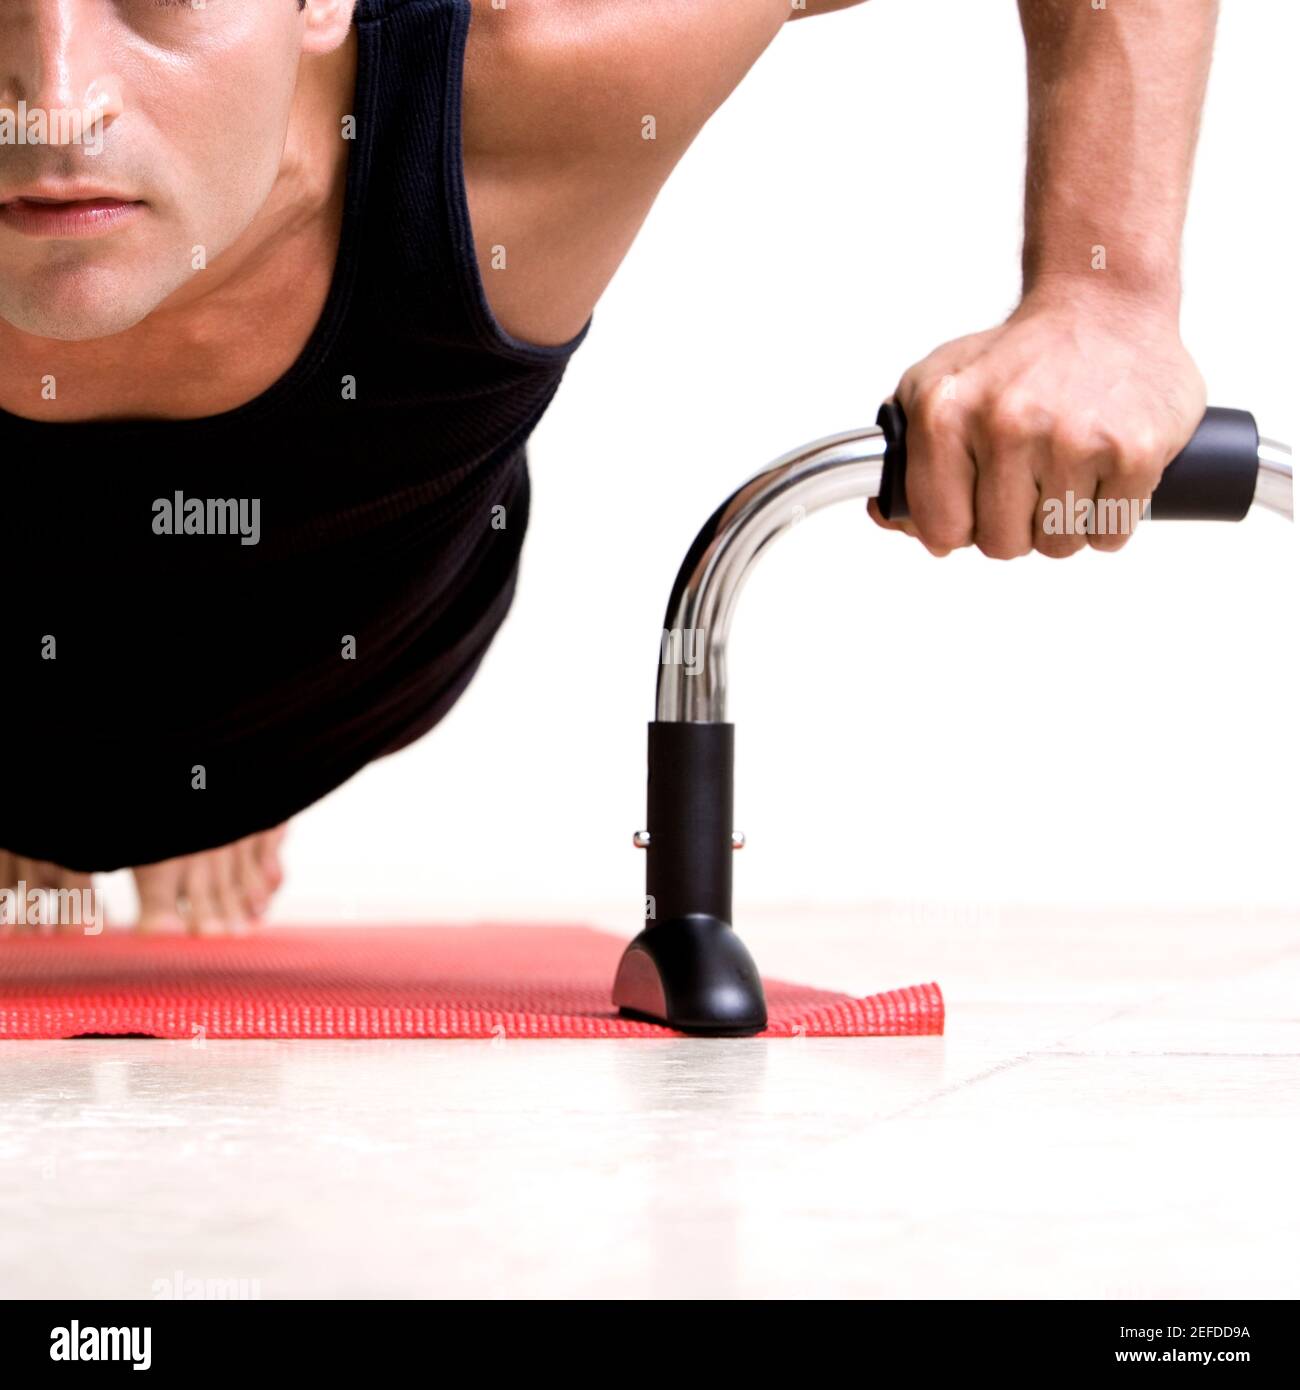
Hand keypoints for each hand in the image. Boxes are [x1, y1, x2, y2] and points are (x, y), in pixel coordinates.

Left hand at [868, 285, 1207, 557]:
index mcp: (945, 413)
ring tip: (1067, 469)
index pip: (941, 529)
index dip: (961, 526)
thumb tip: (888, 517)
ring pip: (1058, 546)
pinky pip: (1111, 534)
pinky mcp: (1132, 451)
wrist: (1104, 303)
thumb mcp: (937, 387)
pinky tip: (1103, 471)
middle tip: (1031, 479)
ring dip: (1064, 524)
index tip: (976, 503)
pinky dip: (1110, 515)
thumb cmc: (1017, 358)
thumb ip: (904, 457)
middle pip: (1002, 545)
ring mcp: (1072, 438)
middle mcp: (1005, 423)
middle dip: (1016, 526)